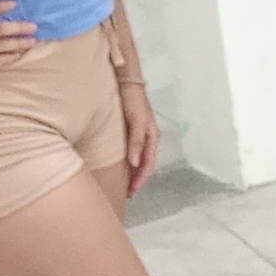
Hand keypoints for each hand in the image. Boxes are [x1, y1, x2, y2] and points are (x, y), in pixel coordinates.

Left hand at [119, 79, 159, 198]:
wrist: (127, 81)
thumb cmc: (133, 99)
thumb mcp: (137, 121)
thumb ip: (136, 142)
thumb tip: (134, 163)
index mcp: (153, 137)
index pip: (148, 164)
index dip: (140, 180)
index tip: (132, 192)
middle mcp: (149, 138)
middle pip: (145, 165)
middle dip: (138, 180)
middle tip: (127, 194)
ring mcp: (142, 134)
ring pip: (140, 160)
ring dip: (134, 173)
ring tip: (125, 185)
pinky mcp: (133, 130)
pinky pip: (134, 152)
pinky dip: (130, 163)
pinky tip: (123, 167)